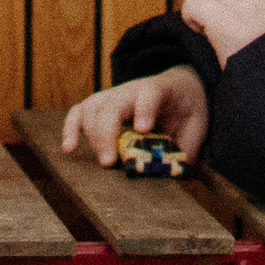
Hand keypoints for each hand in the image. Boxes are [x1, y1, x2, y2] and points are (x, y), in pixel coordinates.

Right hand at [60, 66, 209, 164]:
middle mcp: (131, 91)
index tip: (144, 128)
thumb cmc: (186, 111)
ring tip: (101, 161)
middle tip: (110, 162)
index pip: (150, 94)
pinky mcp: (100, 105)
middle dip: (107, 133)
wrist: (180, 88)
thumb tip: (170, 175)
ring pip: (92, 108)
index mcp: (160, 90)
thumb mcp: (196, 128)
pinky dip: (71, 128)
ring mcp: (112, 96)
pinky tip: (69, 148)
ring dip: (91, 135)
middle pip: (112, 104)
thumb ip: (183, 150)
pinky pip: (79, 112)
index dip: (145, 109)